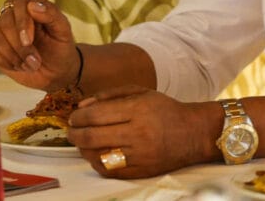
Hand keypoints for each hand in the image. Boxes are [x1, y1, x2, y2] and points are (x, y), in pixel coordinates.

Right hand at [0, 0, 80, 91]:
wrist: (54, 71)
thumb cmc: (59, 47)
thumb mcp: (63, 31)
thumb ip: (52, 14)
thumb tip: (32, 5)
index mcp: (31, 1)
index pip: (20, 3)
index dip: (22, 22)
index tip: (28, 41)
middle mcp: (12, 10)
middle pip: (5, 22)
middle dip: (20, 46)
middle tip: (35, 62)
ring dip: (13, 56)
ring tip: (30, 66)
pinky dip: (5, 62)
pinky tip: (19, 66)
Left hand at [68, 86, 217, 178]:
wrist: (193, 133)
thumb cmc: (164, 109)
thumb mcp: (139, 92)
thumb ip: (108, 95)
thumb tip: (82, 106)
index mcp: (137, 110)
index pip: (95, 115)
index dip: (77, 117)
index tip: (73, 117)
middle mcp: (138, 133)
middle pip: (92, 137)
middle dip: (74, 134)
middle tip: (71, 131)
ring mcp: (140, 155)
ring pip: (98, 156)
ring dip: (82, 149)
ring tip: (82, 142)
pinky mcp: (142, 171)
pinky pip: (110, 171)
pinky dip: (96, 163)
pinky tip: (95, 154)